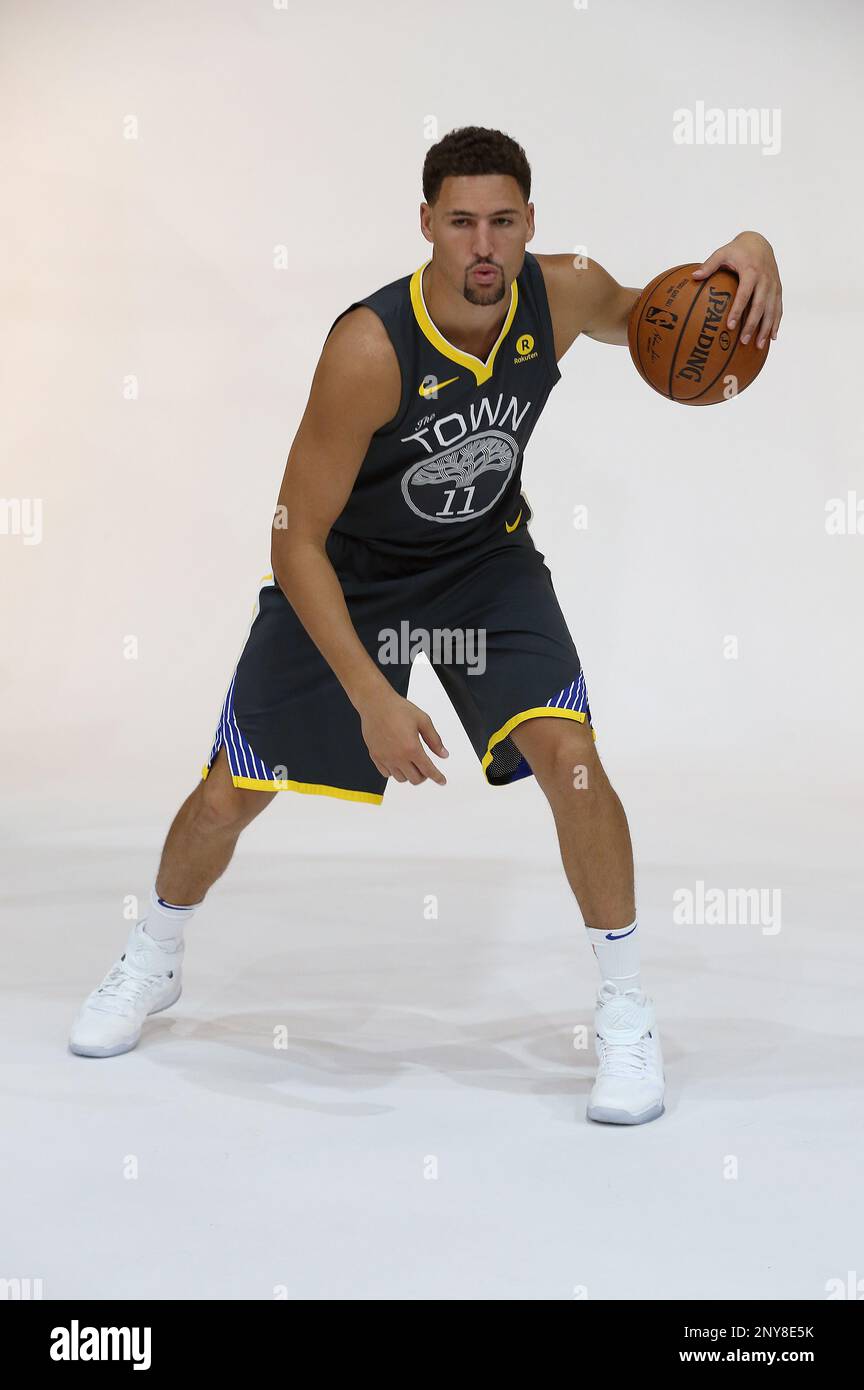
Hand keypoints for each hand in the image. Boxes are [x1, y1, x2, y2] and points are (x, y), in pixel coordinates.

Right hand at [360, 690, 448, 786]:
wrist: (375, 703)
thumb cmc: (398, 709)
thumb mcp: (423, 720)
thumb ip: (434, 740)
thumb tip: (443, 754)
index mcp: (412, 748)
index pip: (428, 770)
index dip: (437, 777)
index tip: (442, 781)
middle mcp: (398, 756)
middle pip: (415, 779)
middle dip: (424, 776)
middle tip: (425, 767)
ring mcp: (385, 758)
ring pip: (401, 778)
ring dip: (409, 774)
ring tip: (411, 763)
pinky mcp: (375, 756)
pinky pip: (386, 774)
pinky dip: (394, 772)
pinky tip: (398, 762)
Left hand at [691, 230, 781, 349]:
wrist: (760, 242)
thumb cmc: (738, 250)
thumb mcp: (722, 252)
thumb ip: (709, 265)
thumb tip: (694, 276)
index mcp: (751, 271)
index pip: (745, 294)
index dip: (738, 310)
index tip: (730, 326)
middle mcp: (765, 279)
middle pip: (759, 306)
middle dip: (752, 325)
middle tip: (744, 341)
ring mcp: (774, 285)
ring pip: (772, 310)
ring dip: (766, 329)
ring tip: (758, 345)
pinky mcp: (778, 289)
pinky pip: (778, 308)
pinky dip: (776, 323)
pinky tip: (772, 338)